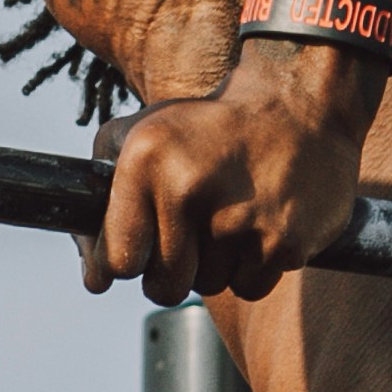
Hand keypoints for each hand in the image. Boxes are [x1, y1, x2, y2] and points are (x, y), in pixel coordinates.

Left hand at [82, 41, 379, 304]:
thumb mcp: (142, 133)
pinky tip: (261, 224)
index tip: (142, 248)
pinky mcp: (284, 242)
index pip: (118, 261)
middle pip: (162, 287)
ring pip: (208, 287)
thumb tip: (95, 282)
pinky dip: (253, 268)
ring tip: (232, 217)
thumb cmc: (207, 127)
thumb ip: (100, 201)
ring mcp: (239, 220)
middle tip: (190, 238)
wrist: (297, 103)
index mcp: (146, 162)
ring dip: (216, 265)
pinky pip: (249, 288)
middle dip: (172, 273)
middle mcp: (188, 189)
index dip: (129, 262)